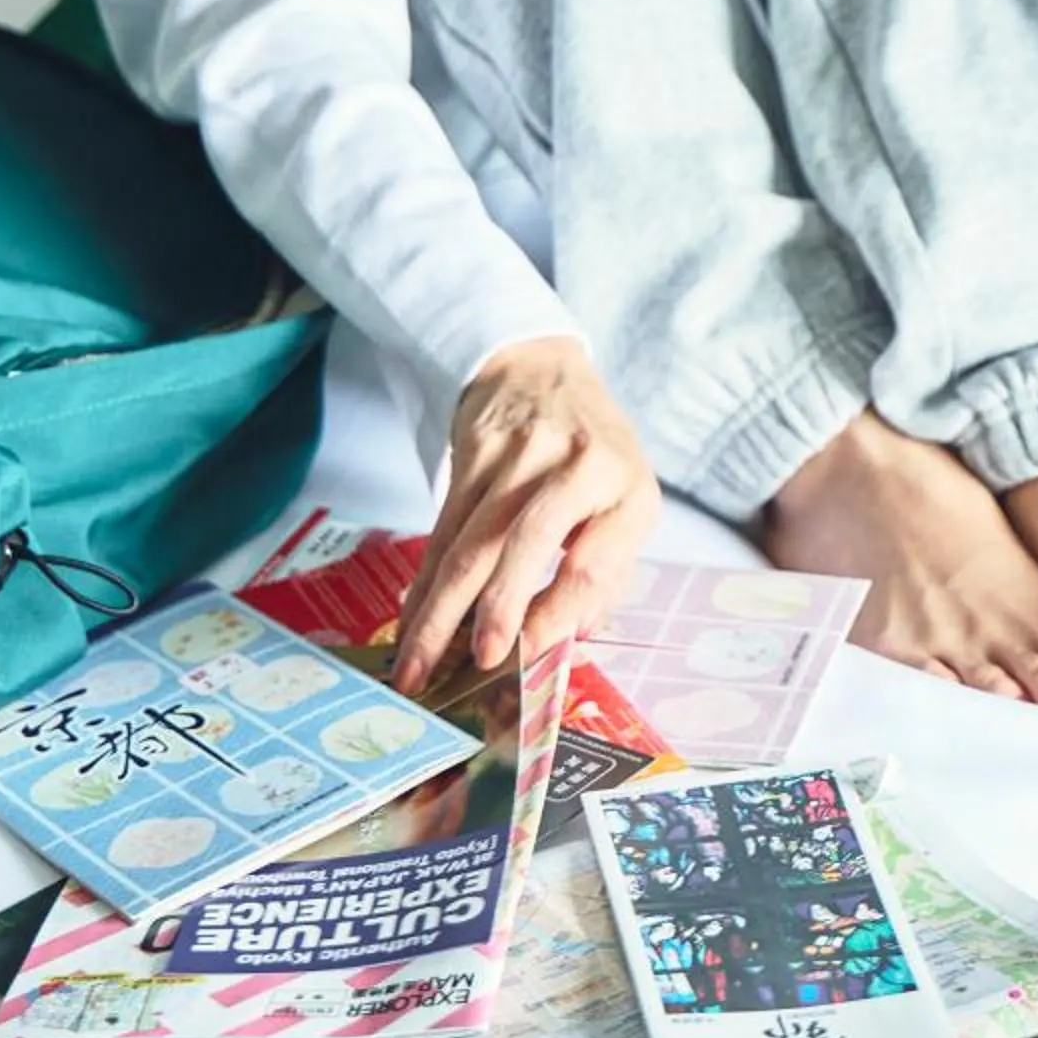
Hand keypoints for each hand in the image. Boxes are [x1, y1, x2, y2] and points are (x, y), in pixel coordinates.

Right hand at [392, 337, 659, 693]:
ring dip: (439, 612)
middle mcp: (576, 466)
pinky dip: (424, 582)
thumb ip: (605, 572)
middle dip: (491, 614)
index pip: (590, 565)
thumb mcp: (622, 502)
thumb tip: (568, 640)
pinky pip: (442, 529)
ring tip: (417, 664)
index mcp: (627, 487)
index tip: (525, 658)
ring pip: (470, 544)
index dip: (554, 616)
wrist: (537, 369)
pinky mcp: (472, 452)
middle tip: (468, 668)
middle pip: (522, 547)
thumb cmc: (589, 452)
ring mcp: (519, 454)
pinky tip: (411, 618)